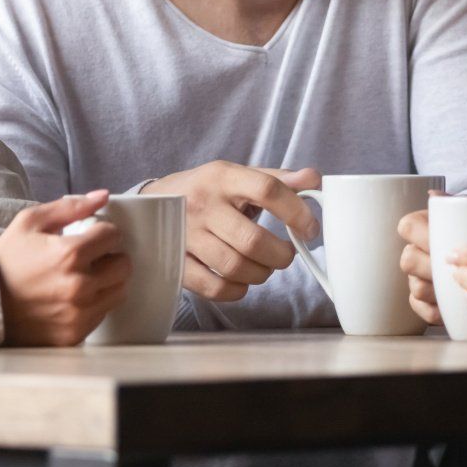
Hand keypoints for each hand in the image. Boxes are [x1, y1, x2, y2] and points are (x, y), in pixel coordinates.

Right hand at [0, 190, 131, 345]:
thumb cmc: (6, 260)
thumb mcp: (30, 222)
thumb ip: (70, 206)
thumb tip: (104, 196)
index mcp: (70, 254)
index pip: (113, 235)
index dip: (102, 232)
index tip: (90, 236)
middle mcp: (80, 286)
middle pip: (124, 265)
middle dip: (110, 256)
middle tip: (92, 257)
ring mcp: (79, 313)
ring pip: (119, 290)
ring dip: (108, 280)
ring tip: (86, 276)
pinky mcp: (75, 333)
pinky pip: (103, 313)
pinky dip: (95, 302)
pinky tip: (75, 297)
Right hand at [142, 162, 318, 302]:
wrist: (152, 202)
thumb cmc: (207, 190)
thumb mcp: (239, 176)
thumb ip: (278, 179)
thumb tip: (314, 180)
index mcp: (224, 177)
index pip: (267, 189)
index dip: (296, 212)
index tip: (310, 229)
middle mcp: (203, 204)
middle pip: (252, 240)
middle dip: (280, 255)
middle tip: (286, 255)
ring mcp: (187, 234)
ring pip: (234, 266)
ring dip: (260, 274)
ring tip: (265, 267)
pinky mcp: (176, 261)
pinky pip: (213, 287)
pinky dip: (235, 290)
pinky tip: (242, 281)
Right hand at [395, 189, 449, 324]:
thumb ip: (462, 201)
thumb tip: (434, 195)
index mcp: (424, 224)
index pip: (407, 226)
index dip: (422, 236)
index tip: (445, 244)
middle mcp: (416, 250)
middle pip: (408, 259)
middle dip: (431, 268)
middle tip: (457, 271)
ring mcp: (418, 277)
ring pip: (415, 286)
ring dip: (436, 291)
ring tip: (459, 290)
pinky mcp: (423, 301)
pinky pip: (418, 307)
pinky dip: (433, 311)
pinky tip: (449, 309)